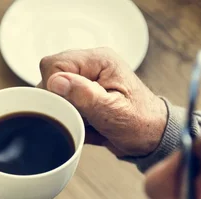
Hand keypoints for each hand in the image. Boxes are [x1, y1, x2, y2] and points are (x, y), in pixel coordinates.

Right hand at [39, 48, 167, 156]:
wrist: (152, 136)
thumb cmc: (141, 124)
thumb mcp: (114, 113)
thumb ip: (85, 96)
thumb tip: (56, 82)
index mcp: (99, 60)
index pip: (54, 64)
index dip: (53, 89)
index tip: (67, 108)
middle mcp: (89, 65)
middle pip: (49, 75)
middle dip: (57, 101)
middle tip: (79, 117)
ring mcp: (84, 78)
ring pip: (51, 90)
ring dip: (62, 110)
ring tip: (84, 121)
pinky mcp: (81, 92)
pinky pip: (59, 101)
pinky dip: (65, 115)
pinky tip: (82, 123)